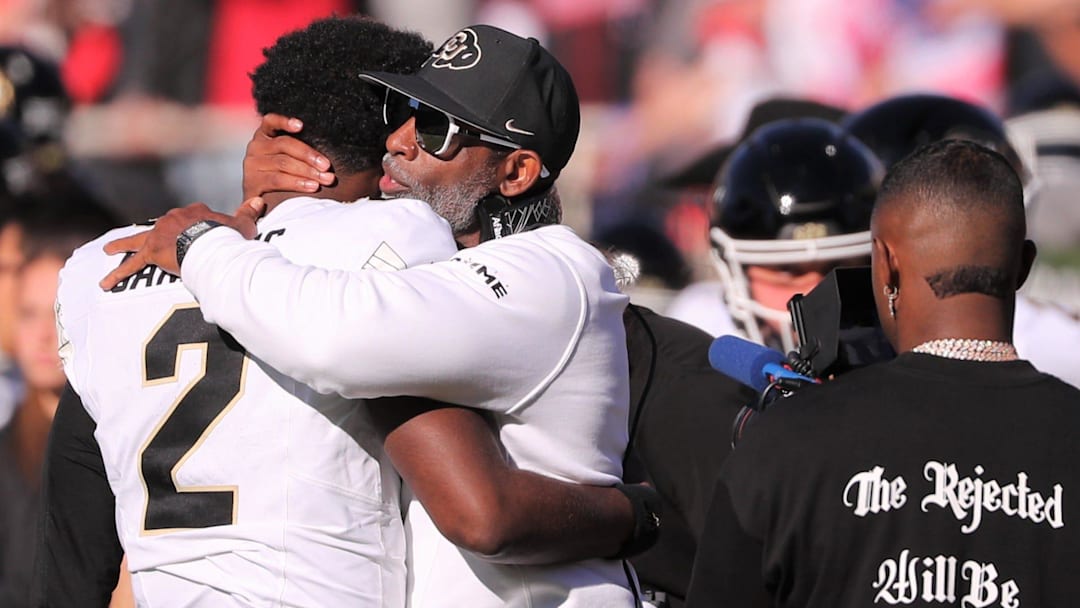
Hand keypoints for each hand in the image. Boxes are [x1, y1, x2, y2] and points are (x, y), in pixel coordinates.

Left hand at [99, 200, 263, 288]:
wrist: (210, 243)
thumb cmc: (227, 235)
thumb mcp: (241, 224)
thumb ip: (248, 213)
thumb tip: (260, 201)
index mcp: (194, 212)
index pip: (191, 216)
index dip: (195, 225)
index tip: (200, 232)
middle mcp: (172, 219)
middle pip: (161, 226)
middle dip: (155, 233)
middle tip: (149, 240)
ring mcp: (159, 235)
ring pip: (137, 240)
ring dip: (122, 245)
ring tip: (107, 249)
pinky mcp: (151, 252)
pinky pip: (131, 265)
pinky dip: (118, 274)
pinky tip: (105, 283)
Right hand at [242, 114, 335, 198]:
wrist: (262, 203)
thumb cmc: (284, 176)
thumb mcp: (288, 158)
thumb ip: (301, 151)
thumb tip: (327, 156)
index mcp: (264, 136)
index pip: (271, 121)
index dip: (285, 122)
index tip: (301, 126)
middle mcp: (255, 147)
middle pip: (284, 144)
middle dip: (309, 155)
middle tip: (327, 166)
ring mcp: (252, 165)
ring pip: (283, 163)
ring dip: (307, 171)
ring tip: (325, 179)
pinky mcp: (251, 183)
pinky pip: (277, 180)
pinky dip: (297, 183)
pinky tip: (312, 187)